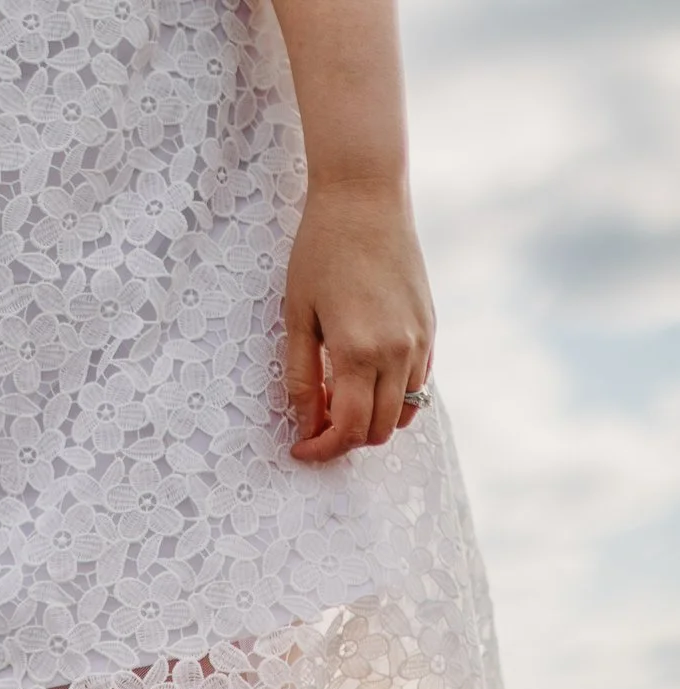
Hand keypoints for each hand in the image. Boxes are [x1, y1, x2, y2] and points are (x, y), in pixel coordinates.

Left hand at [283, 179, 435, 463]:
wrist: (365, 201)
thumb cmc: (319, 253)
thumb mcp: (296, 318)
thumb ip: (302, 377)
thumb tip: (305, 423)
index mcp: (360, 352)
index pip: (348, 428)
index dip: (322, 449)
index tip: (299, 449)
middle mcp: (399, 352)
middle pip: (379, 429)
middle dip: (344, 439)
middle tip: (313, 426)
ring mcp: (421, 340)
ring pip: (403, 410)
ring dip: (370, 419)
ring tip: (335, 400)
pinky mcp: (431, 327)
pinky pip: (418, 383)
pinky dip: (391, 396)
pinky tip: (362, 379)